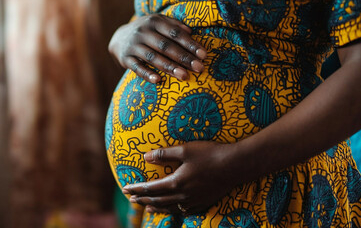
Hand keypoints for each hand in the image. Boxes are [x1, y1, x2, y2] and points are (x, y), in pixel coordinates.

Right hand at [108, 14, 206, 82]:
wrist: (120, 37)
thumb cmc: (149, 31)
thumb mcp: (160, 22)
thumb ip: (175, 26)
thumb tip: (191, 32)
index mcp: (154, 22)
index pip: (175, 33)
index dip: (190, 44)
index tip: (203, 55)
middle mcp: (143, 32)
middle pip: (166, 46)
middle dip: (183, 58)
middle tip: (199, 68)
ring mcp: (133, 45)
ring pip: (153, 57)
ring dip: (169, 67)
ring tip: (184, 76)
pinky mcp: (125, 58)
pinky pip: (137, 68)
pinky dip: (147, 74)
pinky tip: (158, 80)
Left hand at [122, 141, 239, 214]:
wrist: (236, 165)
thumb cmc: (210, 154)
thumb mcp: (186, 150)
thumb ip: (164, 154)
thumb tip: (145, 156)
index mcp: (176, 182)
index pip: (150, 188)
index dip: (136, 188)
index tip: (125, 188)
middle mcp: (182, 195)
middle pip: (157, 200)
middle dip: (142, 199)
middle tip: (130, 198)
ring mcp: (193, 201)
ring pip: (169, 207)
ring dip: (155, 207)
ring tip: (146, 206)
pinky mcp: (203, 202)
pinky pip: (184, 210)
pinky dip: (173, 210)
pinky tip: (172, 208)